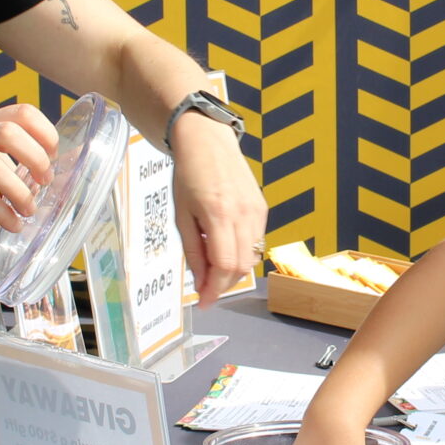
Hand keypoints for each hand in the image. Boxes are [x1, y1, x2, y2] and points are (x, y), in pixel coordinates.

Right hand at [0, 104, 57, 229]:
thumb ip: (0, 147)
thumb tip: (41, 167)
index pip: (23, 112)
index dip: (45, 133)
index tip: (53, 155)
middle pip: (11, 133)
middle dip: (37, 159)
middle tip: (45, 181)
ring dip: (20, 191)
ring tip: (29, 209)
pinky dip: (1, 212)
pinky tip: (12, 224)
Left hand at [170, 114, 265, 307]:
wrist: (208, 142)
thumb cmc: (189, 174)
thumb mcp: (182, 216)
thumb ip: (193, 251)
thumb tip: (200, 283)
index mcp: (219, 214)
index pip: (225, 265)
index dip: (214, 289)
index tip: (204, 302)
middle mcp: (243, 213)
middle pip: (241, 266)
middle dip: (223, 284)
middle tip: (205, 290)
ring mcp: (257, 211)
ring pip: (252, 258)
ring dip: (232, 271)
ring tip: (212, 268)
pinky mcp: (262, 209)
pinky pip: (256, 242)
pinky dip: (241, 253)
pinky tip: (224, 248)